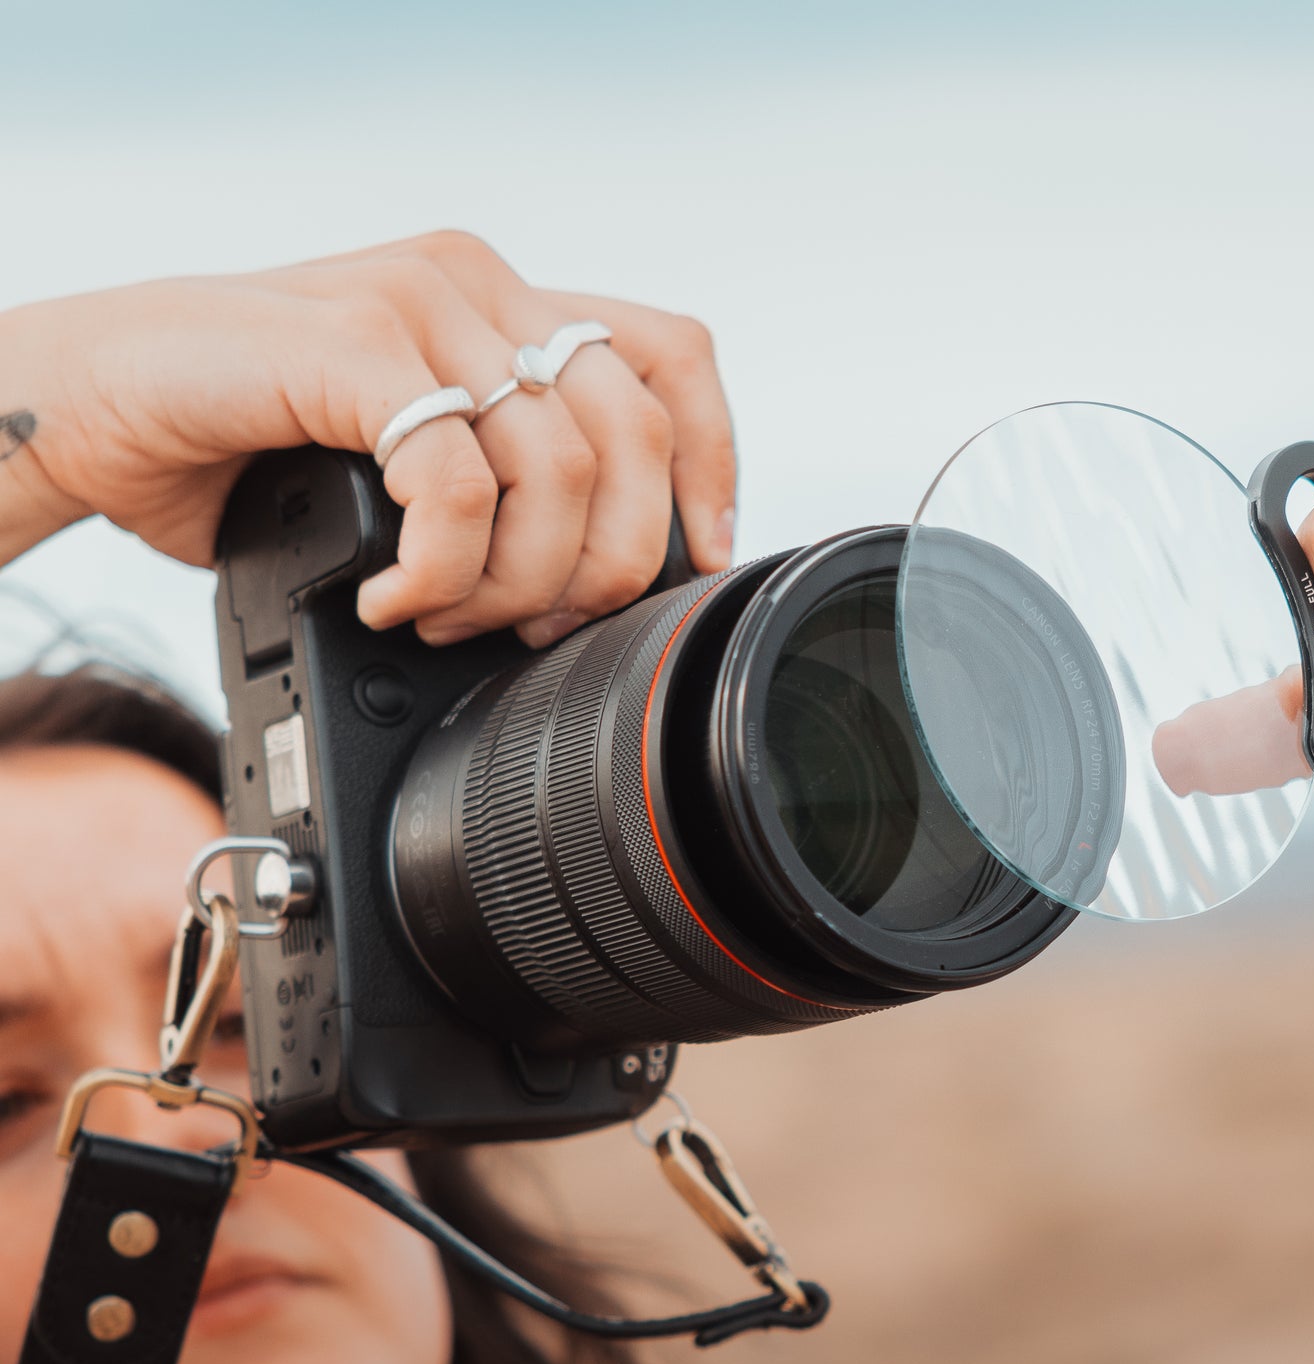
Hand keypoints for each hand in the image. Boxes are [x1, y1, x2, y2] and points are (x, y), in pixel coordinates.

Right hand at [0, 231, 736, 645]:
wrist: (97, 405)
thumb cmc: (255, 450)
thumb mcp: (414, 459)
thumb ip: (505, 474)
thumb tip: (607, 576)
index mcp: (507, 303)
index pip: (674, 357)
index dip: (713, 463)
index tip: (697, 557)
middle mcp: (478, 284)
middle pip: (634, 432)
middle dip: (606, 563)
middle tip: (537, 627)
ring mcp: (417, 301)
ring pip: (554, 469)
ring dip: (513, 583)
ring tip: (448, 618)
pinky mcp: (352, 339)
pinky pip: (457, 482)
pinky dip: (442, 570)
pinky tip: (397, 599)